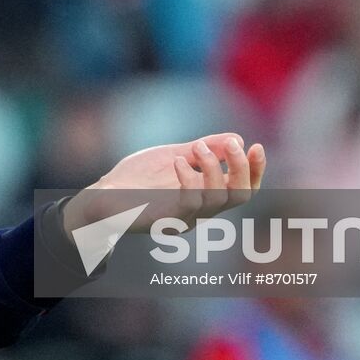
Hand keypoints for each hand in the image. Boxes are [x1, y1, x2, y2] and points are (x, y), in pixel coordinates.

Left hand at [61, 135, 265, 236]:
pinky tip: (179, 161)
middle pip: (239, 196)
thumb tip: (237, 138)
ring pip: (217, 200)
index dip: (255, 170)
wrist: (103, 196)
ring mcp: (185, 218)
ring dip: (212, 169)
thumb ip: (203, 150)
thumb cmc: (138, 178)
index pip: (242, 188)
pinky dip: (190, 180)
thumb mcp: (174, 156)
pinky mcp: (166, 221)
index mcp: (207, 196)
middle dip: (240, 168)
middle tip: (231, 144)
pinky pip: (189, 204)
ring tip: (197, 147)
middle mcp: (201, 211)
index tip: (256, 146)